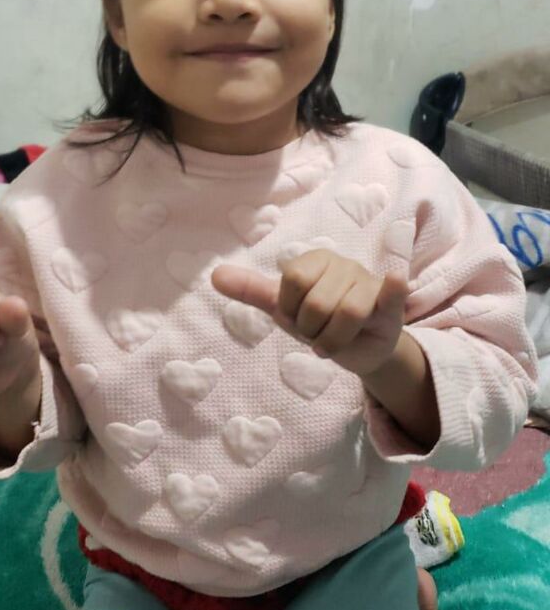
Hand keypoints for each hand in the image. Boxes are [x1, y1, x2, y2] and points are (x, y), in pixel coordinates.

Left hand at [211, 250, 407, 378]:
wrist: (361, 348)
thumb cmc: (321, 321)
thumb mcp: (285, 307)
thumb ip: (253, 291)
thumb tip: (214, 275)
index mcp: (314, 260)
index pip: (291, 282)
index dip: (291, 310)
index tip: (298, 318)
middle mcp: (343, 264)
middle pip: (316, 303)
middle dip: (312, 330)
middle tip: (319, 332)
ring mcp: (368, 282)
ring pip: (346, 314)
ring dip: (334, 340)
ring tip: (336, 340)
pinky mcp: (391, 305)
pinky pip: (391, 292)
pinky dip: (392, 287)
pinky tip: (394, 280)